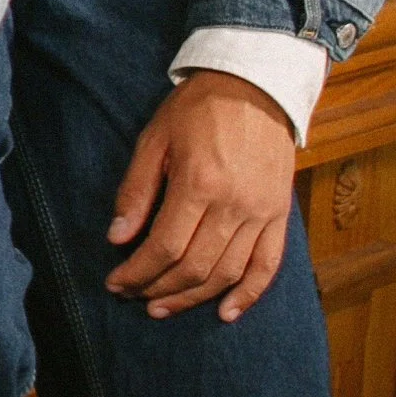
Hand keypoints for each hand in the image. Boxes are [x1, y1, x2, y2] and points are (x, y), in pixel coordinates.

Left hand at [106, 70, 297, 322]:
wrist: (257, 83)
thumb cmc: (198, 108)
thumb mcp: (154, 139)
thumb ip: (136, 191)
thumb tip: (117, 238)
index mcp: (199, 184)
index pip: (163, 247)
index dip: (136, 273)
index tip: (116, 282)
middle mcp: (234, 205)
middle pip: (193, 267)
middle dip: (158, 289)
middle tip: (134, 296)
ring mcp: (262, 212)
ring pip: (227, 273)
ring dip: (193, 297)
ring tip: (163, 307)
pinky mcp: (280, 214)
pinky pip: (267, 265)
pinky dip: (248, 294)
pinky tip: (225, 313)